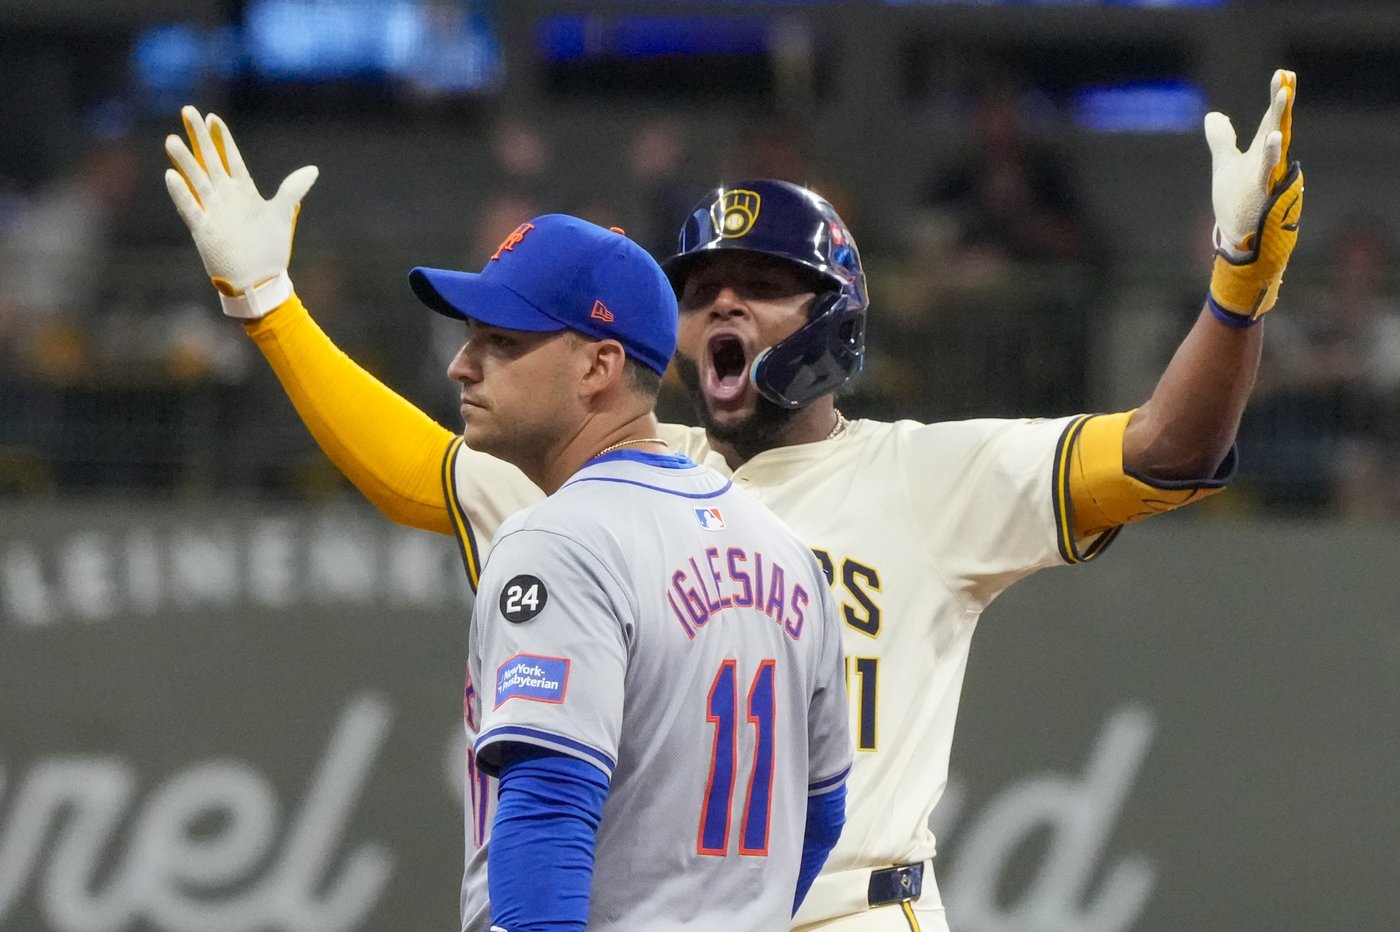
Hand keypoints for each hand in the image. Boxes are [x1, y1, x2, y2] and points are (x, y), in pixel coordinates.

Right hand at [165, 105, 318, 318]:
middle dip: (199, 137)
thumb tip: (313, 169)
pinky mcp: (202, 230)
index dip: (222, 138)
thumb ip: (292, 190)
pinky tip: (171, 176)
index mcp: (244, 192)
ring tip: (172, 140)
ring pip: (196, 180)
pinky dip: (181, 194)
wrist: (259, 281)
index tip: (212, 117)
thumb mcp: (282, 215)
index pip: (230, 158)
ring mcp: (212, 212)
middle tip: (188, 111)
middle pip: (209, 161)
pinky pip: (189, 208)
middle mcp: (225, 198)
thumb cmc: (271, 250)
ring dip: (185, 161)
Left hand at [1204, 70, 1303, 324]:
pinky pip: (1267, 173)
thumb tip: (1214, 115)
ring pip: (1275, 146)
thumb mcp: (1225, 165)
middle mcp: (1267, 162)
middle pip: (1275, 125)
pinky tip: (1275, 138)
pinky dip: (1271, 156)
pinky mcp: (1261, 195)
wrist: (1240, 240)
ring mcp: (1266, 178)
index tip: (1283, 73)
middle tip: (1287, 77)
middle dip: (1281, 102)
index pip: (1269, 119)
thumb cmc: (1236, 202)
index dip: (1276, 97)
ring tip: (1284, 94)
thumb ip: (1222, 139)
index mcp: (1260, 153)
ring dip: (1279, 120)